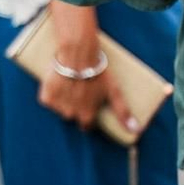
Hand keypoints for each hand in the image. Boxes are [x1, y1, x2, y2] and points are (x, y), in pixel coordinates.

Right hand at [36, 2, 134, 132]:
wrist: (77, 54)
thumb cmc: (98, 72)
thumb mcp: (113, 91)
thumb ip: (123, 112)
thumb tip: (137, 130)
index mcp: (86, 116)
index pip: (86, 125)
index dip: (88, 114)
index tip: (88, 103)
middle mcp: (71, 114)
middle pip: (72, 115)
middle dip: (75, 105)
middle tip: (79, 90)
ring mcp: (58, 106)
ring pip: (60, 108)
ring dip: (63, 99)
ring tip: (69, 83)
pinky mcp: (46, 97)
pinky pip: (48, 99)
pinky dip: (51, 93)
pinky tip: (58, 83)